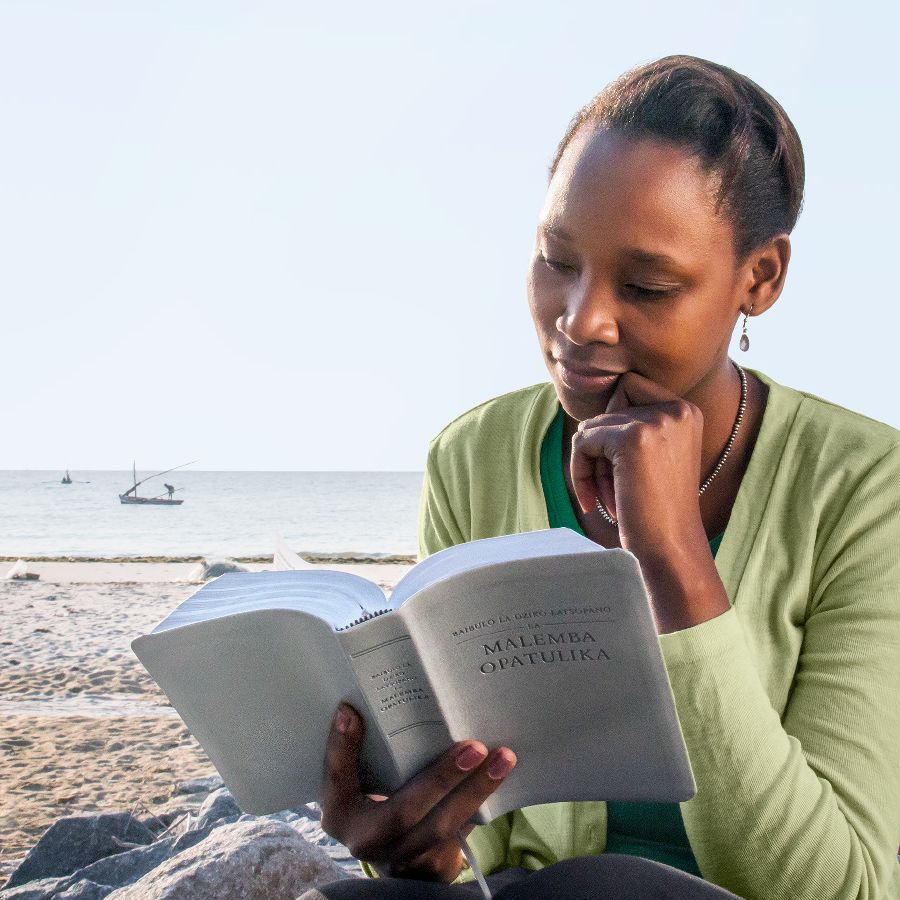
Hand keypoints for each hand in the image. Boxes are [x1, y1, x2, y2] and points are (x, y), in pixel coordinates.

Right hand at [320, 703, 516, 881]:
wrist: (392, 855)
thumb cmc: (370, 807)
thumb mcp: (350, 785)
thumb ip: (348, 753)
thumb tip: (348, 712)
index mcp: (342, 818)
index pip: (338, 781)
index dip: (343, 750)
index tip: (352, 713)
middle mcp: (369, 845)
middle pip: (407, 812)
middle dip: (443, 778)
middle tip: (475, 747)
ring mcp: (404, 860)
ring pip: (443, 827)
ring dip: (476, 792)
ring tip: (502, 759)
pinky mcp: (435, 868)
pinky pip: (461, 835)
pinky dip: (481, 805)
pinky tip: (499, 778)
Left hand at [570, 371, 705, 557]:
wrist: (669, 547)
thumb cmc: (656, 510)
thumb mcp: (654, 458)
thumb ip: (631, 426)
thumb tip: (588, 418)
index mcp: (686, 410)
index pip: (629, 388)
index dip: (614, 425)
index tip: (619, 464)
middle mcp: (677, 409)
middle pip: (609, 406)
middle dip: (601, 445)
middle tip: (611, 485)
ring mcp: (656, 421)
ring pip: (592, 426)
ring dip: (591, 464)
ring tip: (610, 498)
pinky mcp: (632, 438)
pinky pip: (583, 441)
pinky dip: (579, 471)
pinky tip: (595, 501)